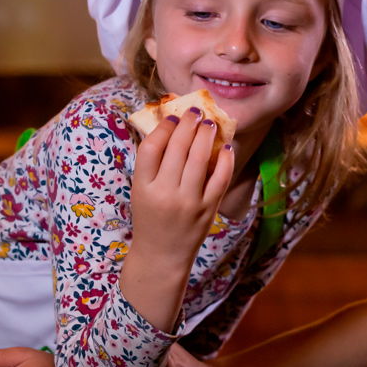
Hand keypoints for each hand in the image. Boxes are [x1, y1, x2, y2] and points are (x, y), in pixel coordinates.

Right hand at [130, 109, 234, 268]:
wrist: (162, 255)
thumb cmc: (150, 217)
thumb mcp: (141, 190)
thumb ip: (152, 163)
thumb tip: (170, 125)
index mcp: (143, 187)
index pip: (151, 148)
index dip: (164, 127)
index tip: (173, 117)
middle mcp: (165, 193)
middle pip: (177, 148)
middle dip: (188, 124)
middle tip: (195, 111)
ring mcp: (188, 202)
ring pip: (199, 159)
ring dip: (205, 135)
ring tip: (209, 123)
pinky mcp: (208, 209)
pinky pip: (220, 178)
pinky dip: (224, 160)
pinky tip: (225, 148)